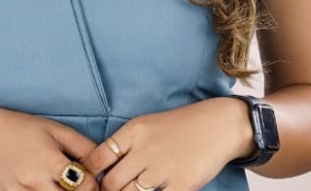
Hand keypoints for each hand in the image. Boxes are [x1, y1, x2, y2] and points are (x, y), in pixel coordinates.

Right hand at [0, 103, 103, 190]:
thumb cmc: (20, 128)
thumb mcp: (55, 130)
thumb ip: (83, 147)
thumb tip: (104, 164)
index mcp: (48, 161)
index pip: (84, 185)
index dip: (93, 186)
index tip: (92, 183)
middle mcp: (32, 181)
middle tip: (78, 187)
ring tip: (59, 187)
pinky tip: (43, 190)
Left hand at [78, 98, 253, 190]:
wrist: (220, 125)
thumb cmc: (181, 126)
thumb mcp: (147, 126)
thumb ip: (125, 145)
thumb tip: (100, 169)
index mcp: (134, 132)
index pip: (97, 159)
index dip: (90, 175)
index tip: (91, 182)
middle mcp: (145, 150)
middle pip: (110, 184)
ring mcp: (163, 169)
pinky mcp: (182, 185)